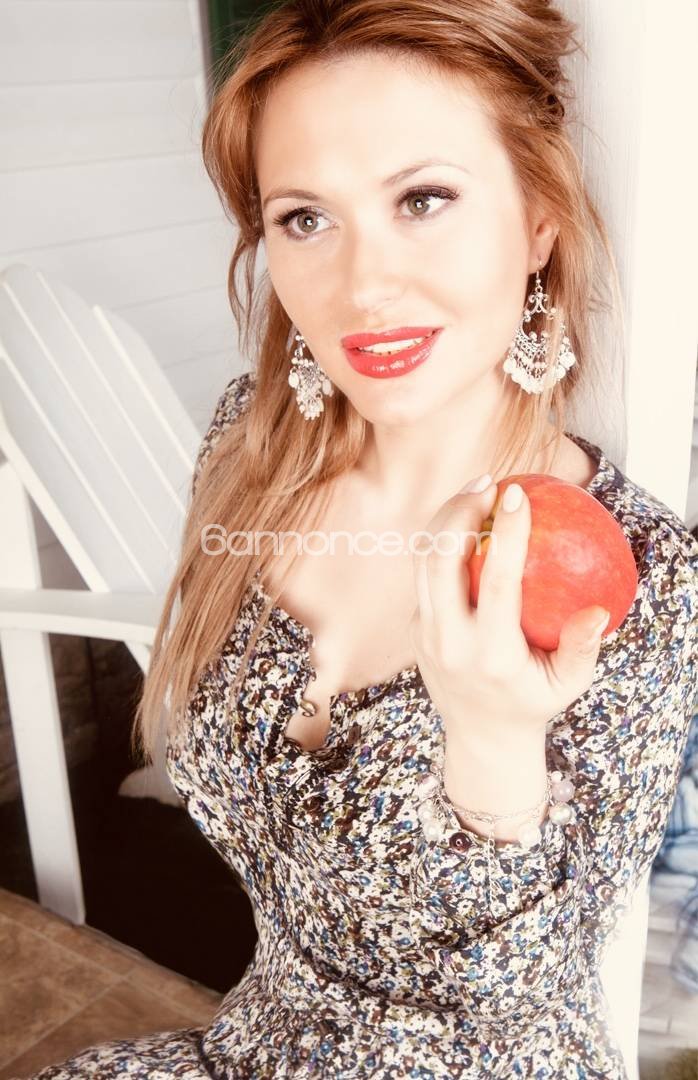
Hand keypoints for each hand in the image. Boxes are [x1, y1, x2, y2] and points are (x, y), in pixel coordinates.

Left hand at [408, 475, 610, 743]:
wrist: (482, 735)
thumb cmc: (534, 700)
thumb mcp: (568, 683)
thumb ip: (582, 648)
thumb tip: (596, 611)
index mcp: (490, 654)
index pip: (495, 582)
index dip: (506, 534)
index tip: (516, 494)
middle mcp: (449, 641)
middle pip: (440, 561)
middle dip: (460, 513)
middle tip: (489, 483)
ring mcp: (425, 634)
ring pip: (423, 562)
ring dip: (446, 520)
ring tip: (476, 491)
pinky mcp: (415, 627)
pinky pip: (422, 573)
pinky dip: (441, 539)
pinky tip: (467, 518)